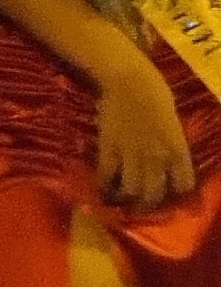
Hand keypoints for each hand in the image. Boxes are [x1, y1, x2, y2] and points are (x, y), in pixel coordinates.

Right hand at [94, 51, 198, 212]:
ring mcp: (131, 154)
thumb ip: (171, 143)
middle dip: (146, 204)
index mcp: (177, 149)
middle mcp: (157, 157)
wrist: (128, 80)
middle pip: (154, 194)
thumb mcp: (173, 121)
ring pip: (130, 190)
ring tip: (120, 198)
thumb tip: (168, 158)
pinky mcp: (108, 149)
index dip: (176, 191)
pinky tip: (103, 185)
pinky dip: (104, 184)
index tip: (169, 190)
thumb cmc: (156, 93)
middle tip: (139, 206)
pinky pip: (106, 175)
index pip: (183, 185)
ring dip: (125, 198)